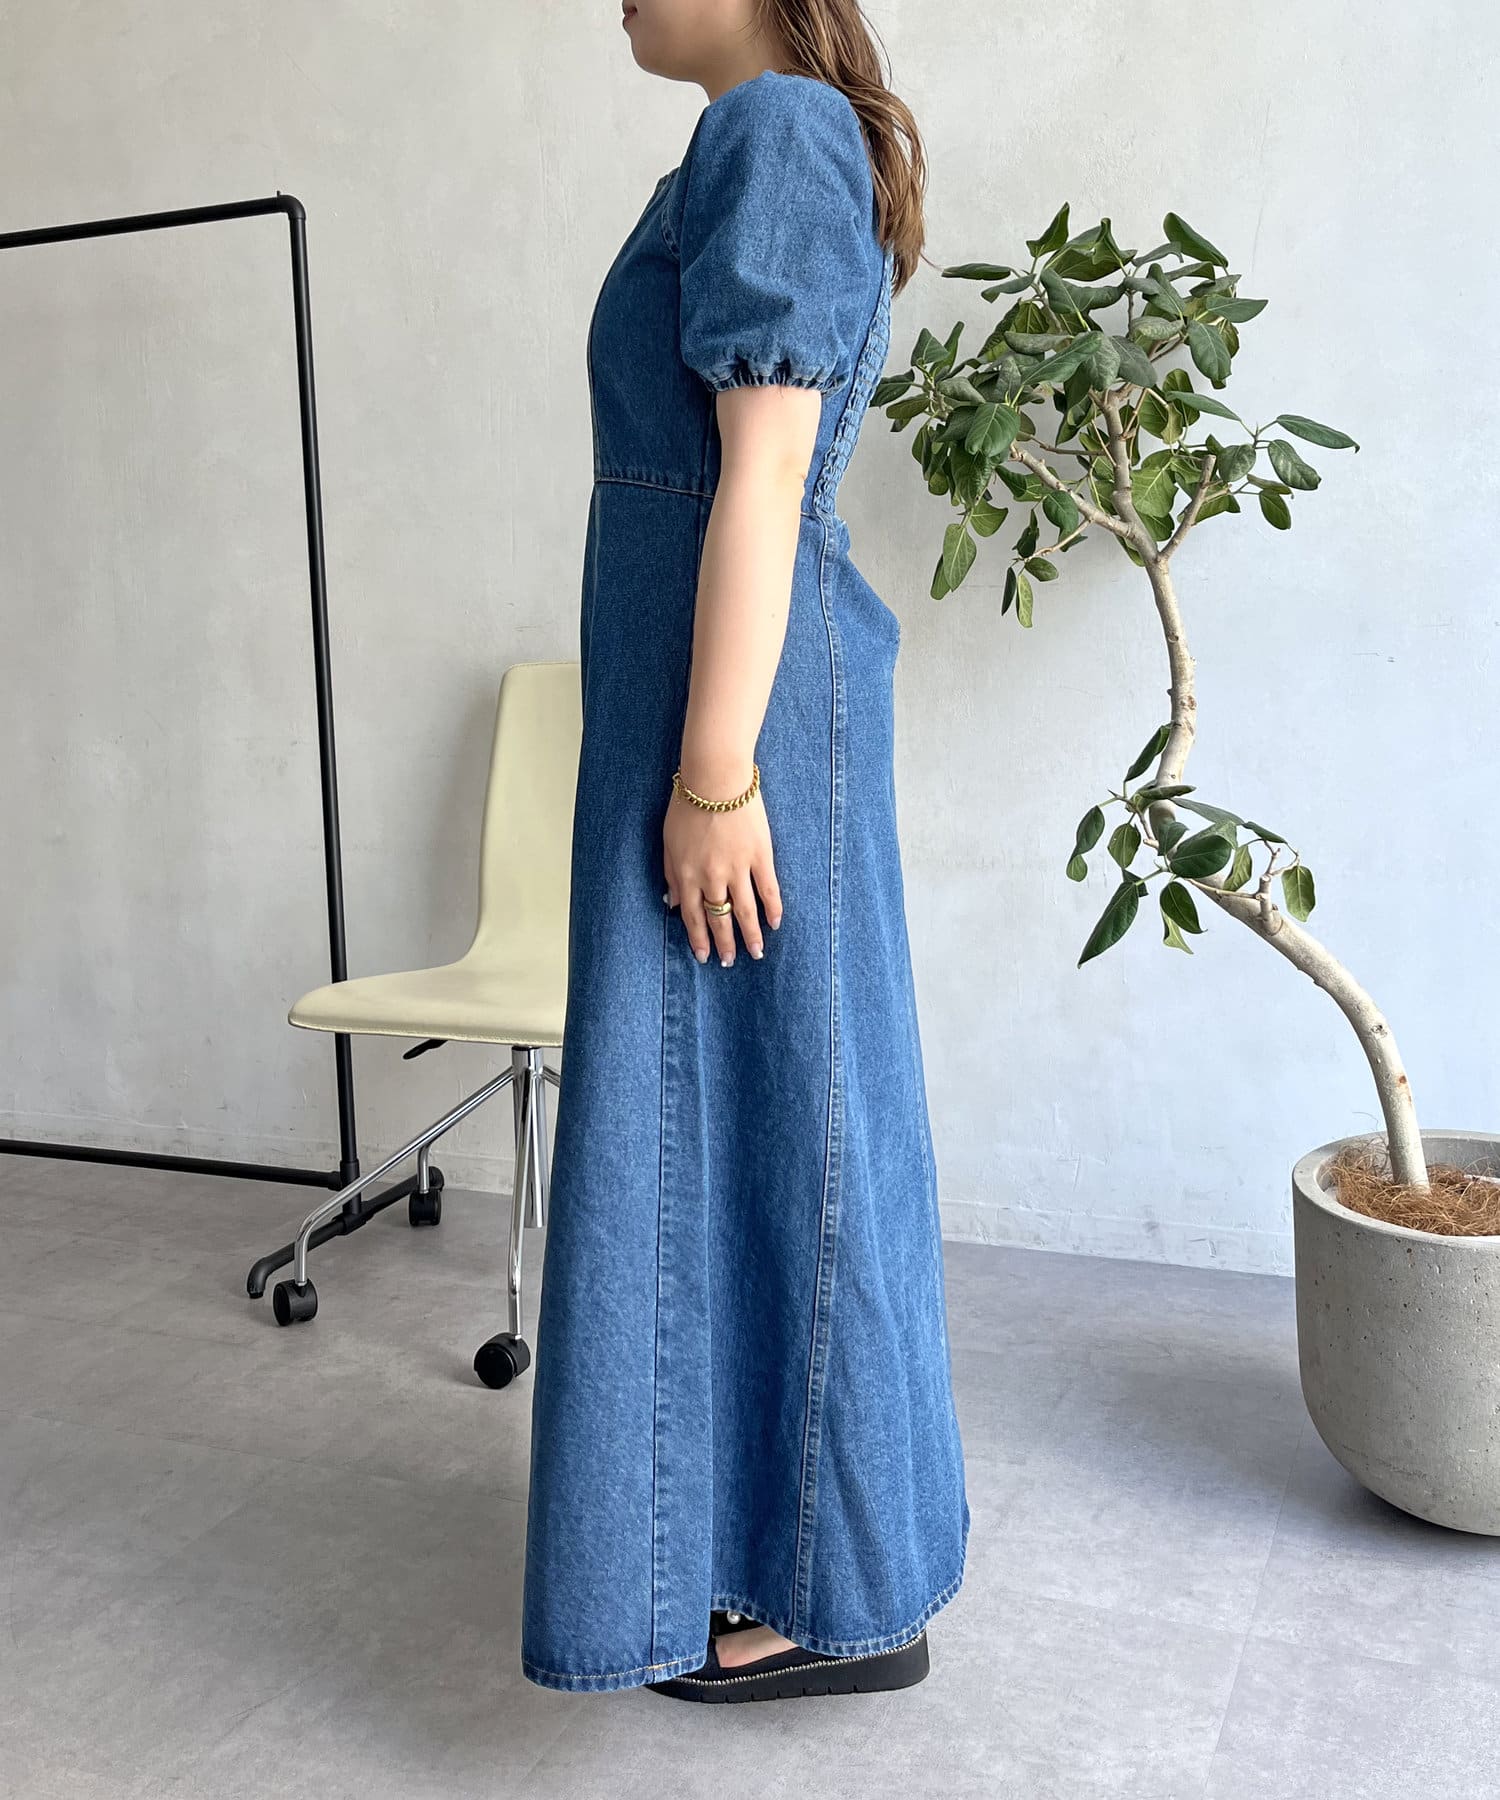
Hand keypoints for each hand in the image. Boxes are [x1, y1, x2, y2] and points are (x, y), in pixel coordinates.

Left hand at [663, 775, 782, 965]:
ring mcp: (737, 868)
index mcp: (686, 873)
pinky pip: (768, 889)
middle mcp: (711, 877)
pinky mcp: (760, 856)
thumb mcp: (668, 841)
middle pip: (719, 918)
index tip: (704, 956)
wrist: (714, 778)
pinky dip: (773, 908)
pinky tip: (775, 924)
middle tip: (730, 962)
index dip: (699, 938)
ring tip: (756, 953)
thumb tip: (674, 903)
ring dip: (750, 935)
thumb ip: (671, 874)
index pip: (693, 915)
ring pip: (745, 911)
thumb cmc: (687, 804)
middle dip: (724, 943)